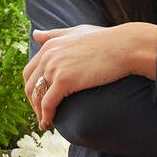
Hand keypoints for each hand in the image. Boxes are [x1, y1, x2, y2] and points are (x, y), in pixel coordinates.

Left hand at [26, 24, 146, 130]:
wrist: (126, 46)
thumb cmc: (108, 39)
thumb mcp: (77, 31)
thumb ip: (54, 34)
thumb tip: (34, 34)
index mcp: (50, 45)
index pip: (30, 71)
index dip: (32, 88)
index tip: (39, 100)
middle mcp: (48, 55)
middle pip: (30, 85)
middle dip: (33, 102)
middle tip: (41, 115)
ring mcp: (55, 67)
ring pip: (37, 96)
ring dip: (38, 112)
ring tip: (46, 123)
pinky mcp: (64, 80)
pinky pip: (48, 103)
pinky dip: (46, 116)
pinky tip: (49, 124)